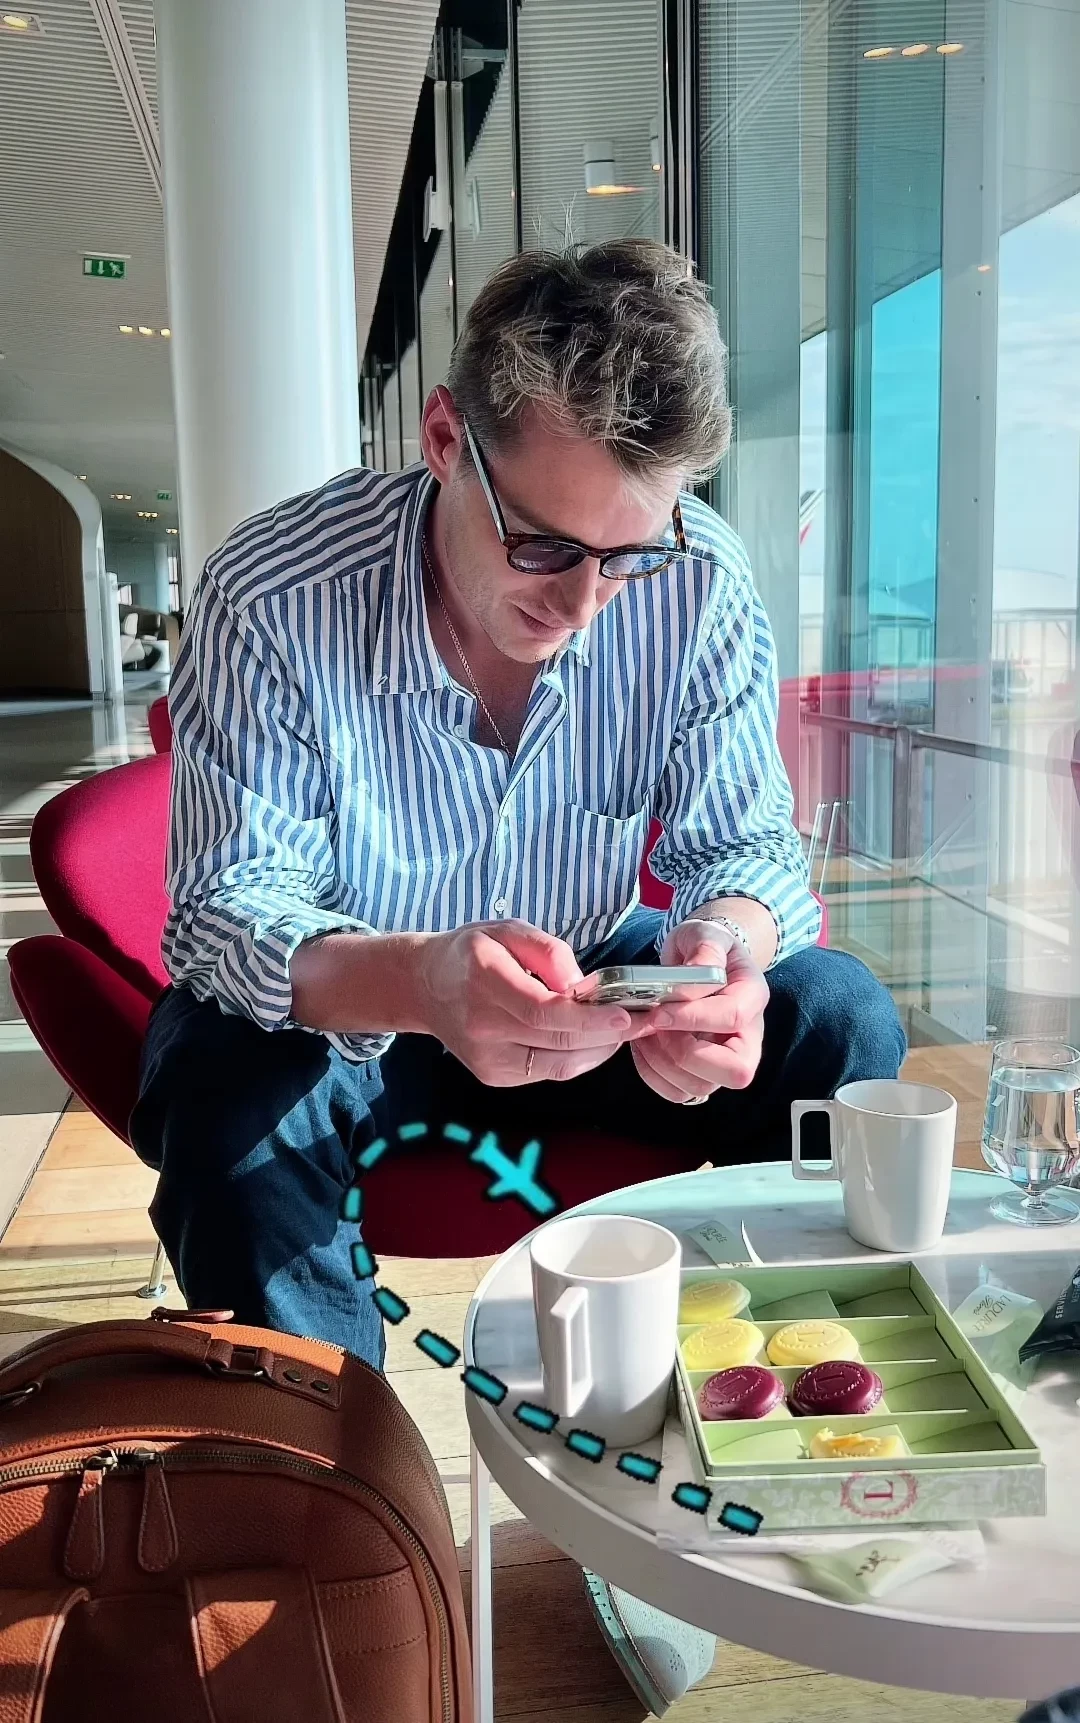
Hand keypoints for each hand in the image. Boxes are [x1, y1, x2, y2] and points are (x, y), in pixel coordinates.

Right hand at [415, 918, 657, 1086]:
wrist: (424, 987)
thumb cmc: (471, 954)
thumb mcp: (508, 930)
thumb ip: (548, 952)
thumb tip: (581, 986)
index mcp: (484, 982)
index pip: (545, 1012)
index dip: (591, 1018)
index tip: (626, 1014)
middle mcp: (482, 1027)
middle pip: (558, 1042)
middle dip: (608, 1035)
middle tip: (644, 1021)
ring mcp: (486, 1059)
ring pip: (559, 1066)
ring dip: (599, 1050)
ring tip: (624, 1030)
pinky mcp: (493, 1076)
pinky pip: (548, 1072)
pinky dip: (578, 1058)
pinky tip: (592, 1040)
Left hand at [630, 917, 768, 1104]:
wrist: (700, 961)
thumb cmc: (704, 947)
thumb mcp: (705, 933)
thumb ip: (706, 947)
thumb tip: (700, 971)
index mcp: (752, 998)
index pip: (733, 1018)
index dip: (693, 1018)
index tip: (659, 1010)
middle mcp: (746, 1036)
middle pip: (735, 1070)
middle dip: (686, 1053)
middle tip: (657, 1028)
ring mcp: (724, 1059)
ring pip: (702, 1087)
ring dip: (663, 1064)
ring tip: (644, 1033)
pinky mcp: (701, 1072)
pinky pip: (679, 1092)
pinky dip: (653, 1075)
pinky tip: (642, 1046)